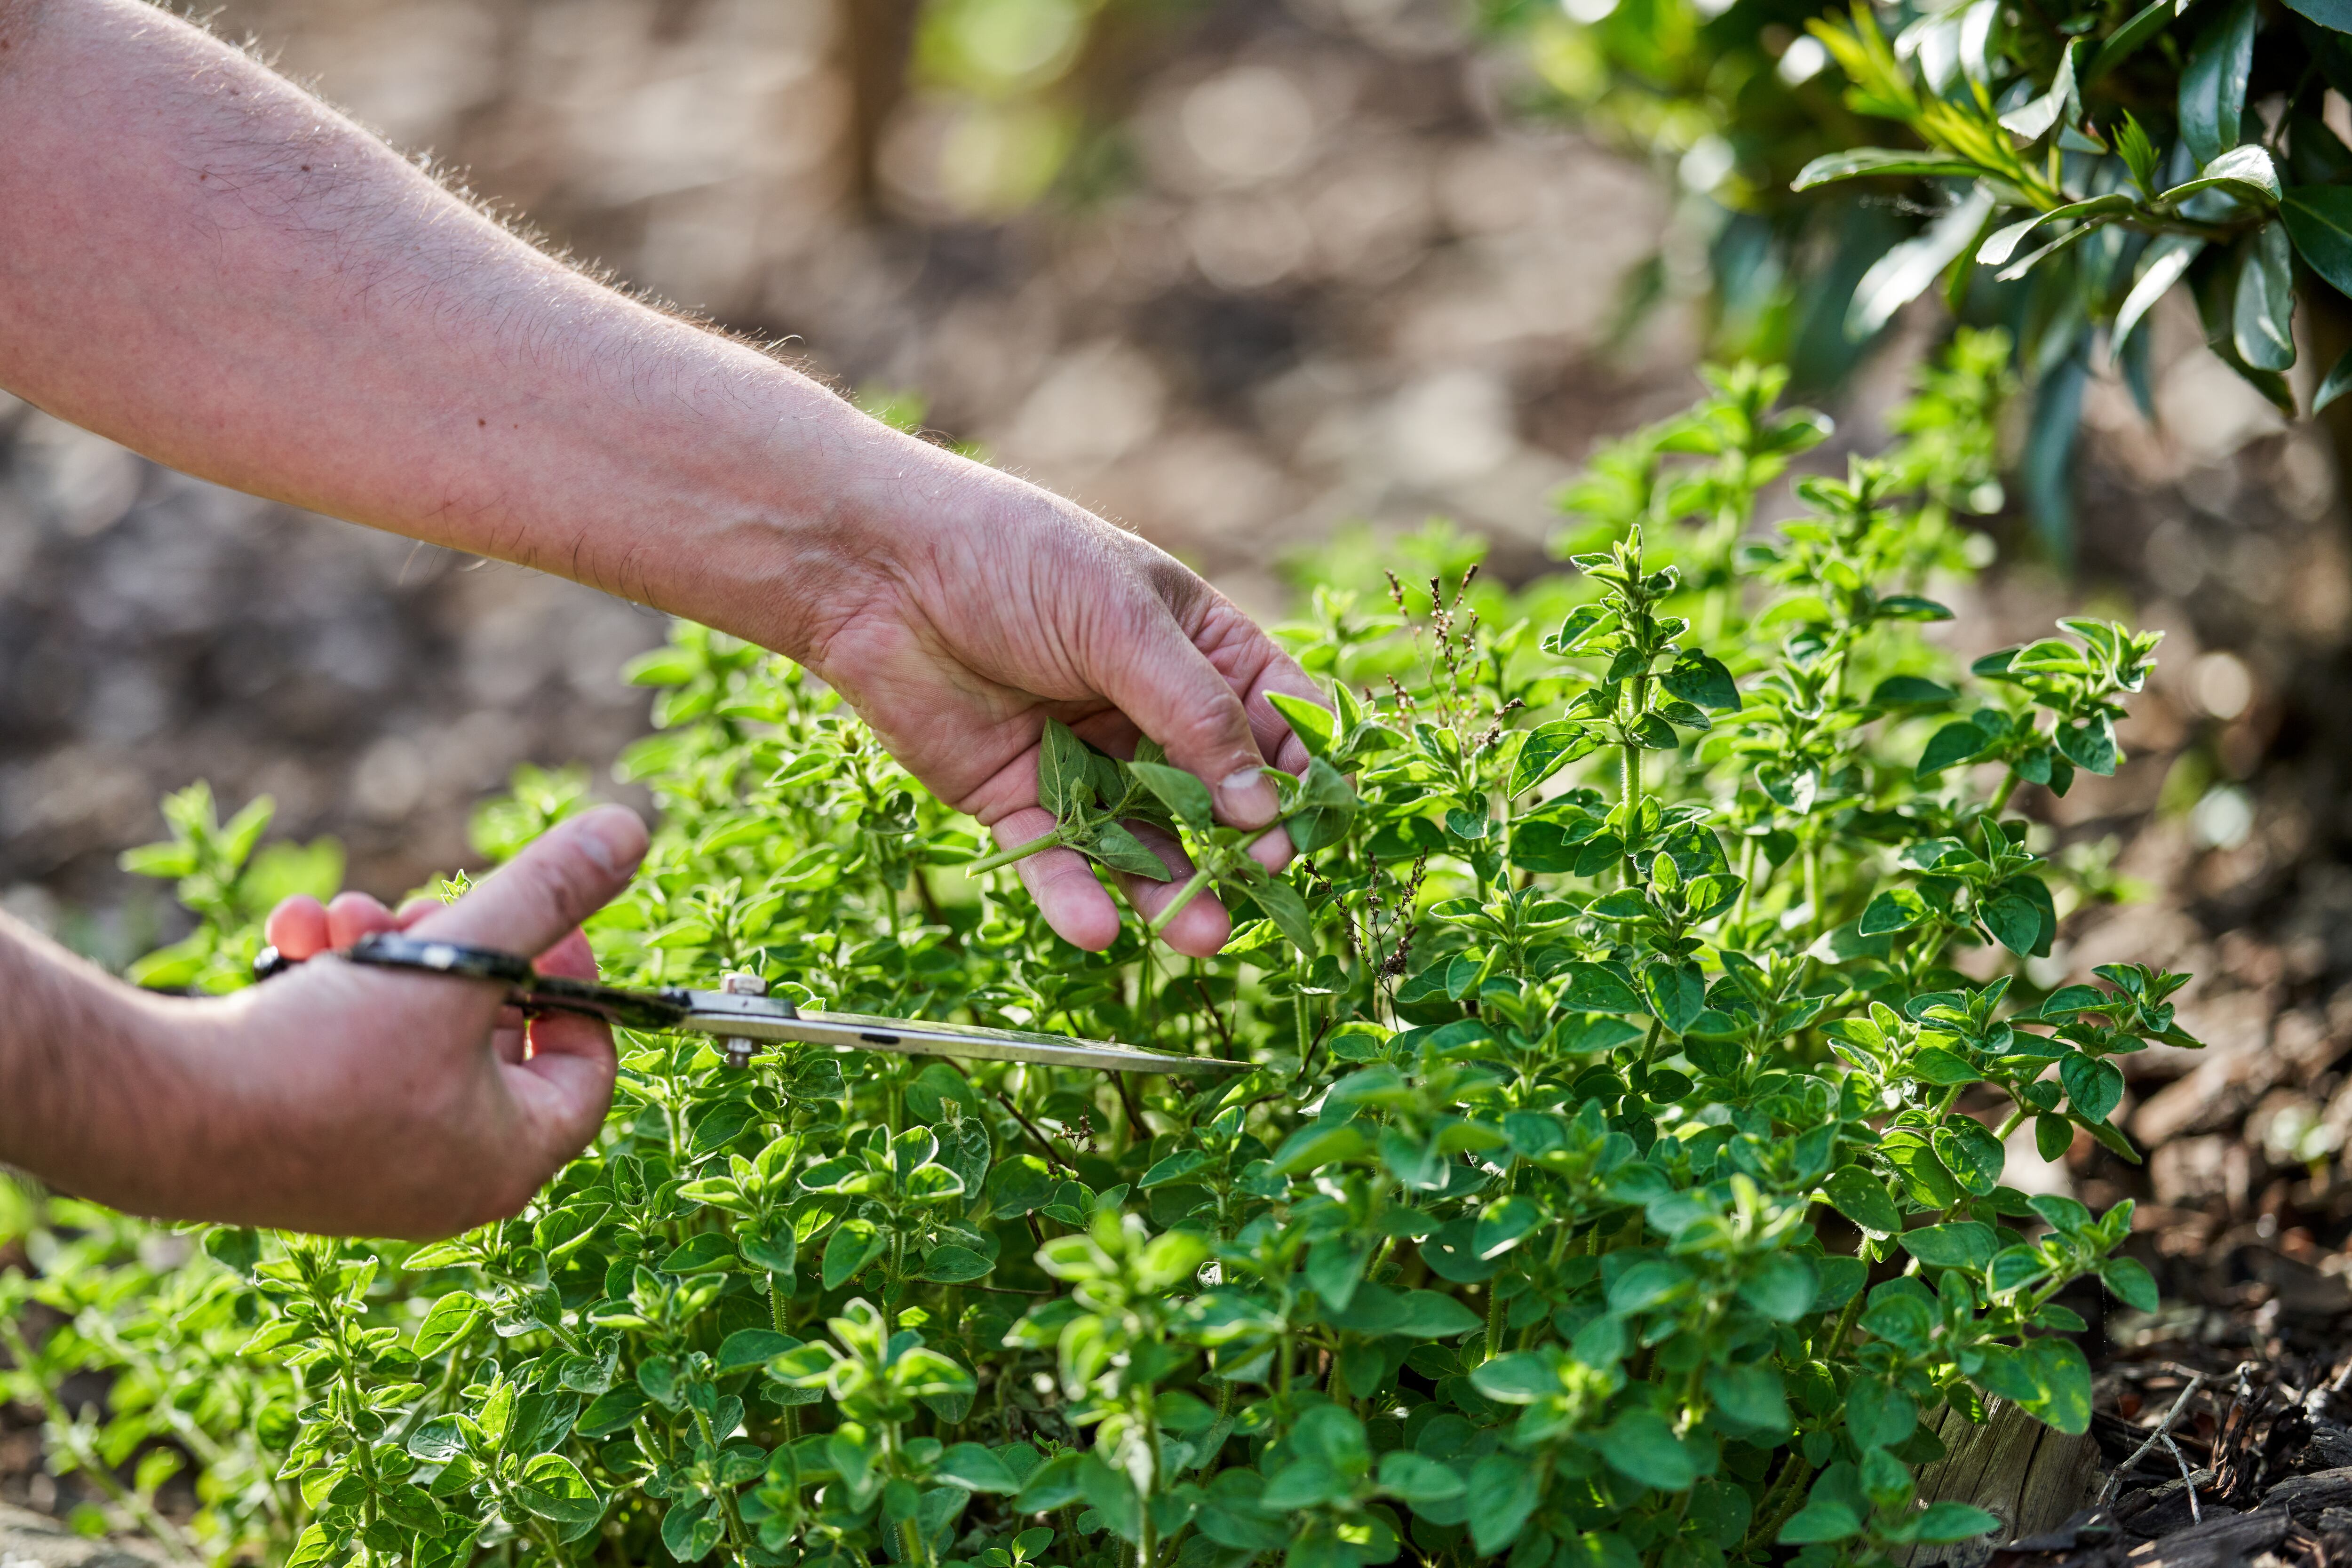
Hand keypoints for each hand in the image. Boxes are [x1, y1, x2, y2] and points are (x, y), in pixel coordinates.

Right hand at [169, 807, 647, 1237]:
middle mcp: (448, 1180)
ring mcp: (371, 1169)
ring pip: (412, 1031)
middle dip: (458, 950)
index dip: (573, 978)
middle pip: (493, 1038)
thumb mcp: (462, 955)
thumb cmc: (322, 1058)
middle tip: (420, 908)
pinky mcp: (304, 1144)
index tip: (537, 920)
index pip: (589, 1064)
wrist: (158, 1111)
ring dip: (385, 955)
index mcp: (508, 1158)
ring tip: (346, 918)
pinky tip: (296, 940)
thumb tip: (627, 832)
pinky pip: (348, 1054)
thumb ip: (550, 890)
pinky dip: (331, 990)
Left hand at [799, 449, 1321, 957]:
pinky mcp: (1015, 795)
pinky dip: (1075, 895)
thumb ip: (1195, 715)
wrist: (878, 568)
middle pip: (1211, 792)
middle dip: (1240, 846)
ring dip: (1170, 889)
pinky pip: (1055, 856)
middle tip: (1262, 888)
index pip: (1271, 714)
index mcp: (1191, 644)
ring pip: (1139, 839)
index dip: (1299, 770)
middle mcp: (1143, 706)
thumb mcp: (1121, 622)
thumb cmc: (1013, 560)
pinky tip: (1101, 929)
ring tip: (1203, 934)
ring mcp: (1081, 755)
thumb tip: (1262, 806)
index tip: (1318, 825)